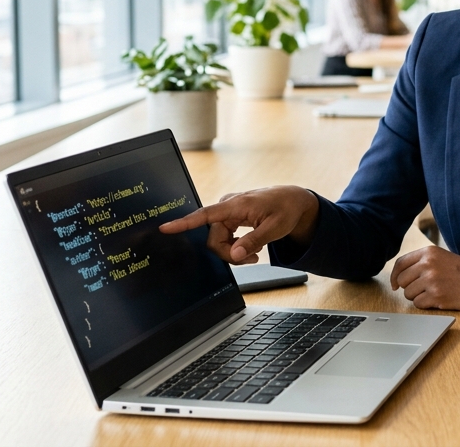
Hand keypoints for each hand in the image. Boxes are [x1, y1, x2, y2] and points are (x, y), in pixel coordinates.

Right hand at [158, 185, 319, 263]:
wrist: (293, 200)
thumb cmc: (286, 209)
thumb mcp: (276, 228)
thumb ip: (253, 241)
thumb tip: (234, 255)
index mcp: (236, 205)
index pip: (204, 214)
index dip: (184, 223)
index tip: (165, 228)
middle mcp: (227, 207)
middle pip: (214, 239)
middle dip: (229, 254)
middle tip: (252, 259)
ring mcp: (228, 213)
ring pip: (218, 241)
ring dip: (234, 252)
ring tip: (255, 254)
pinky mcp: (230, 218)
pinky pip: (223, 237)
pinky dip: (235, 246)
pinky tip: (250, 248)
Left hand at [389, 246, 459, 310]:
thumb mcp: (444, 258)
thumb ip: (423, 262)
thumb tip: (399, 275)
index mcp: (429, 252)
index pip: (400, 263)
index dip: (394, 276)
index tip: (395, 284)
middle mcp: (428, 264)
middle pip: (402, 281)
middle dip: (409, 288)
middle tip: (424, 290)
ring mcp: (432, 280)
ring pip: (408, 294)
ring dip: (418, 297)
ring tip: (435, 293)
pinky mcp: (436, 296)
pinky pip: (418, 304)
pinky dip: (426, 305)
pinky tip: (439, 300)